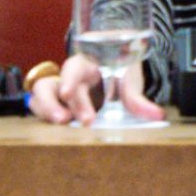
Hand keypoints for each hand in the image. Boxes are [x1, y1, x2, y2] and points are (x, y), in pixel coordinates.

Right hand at [29, 53, 163, 125]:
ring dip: (45, 111)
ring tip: (60, 125)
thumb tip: (156, 114)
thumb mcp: (130, 78)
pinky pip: (41, 111)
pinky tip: (53, 131)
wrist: (118, 64)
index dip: (68, 80)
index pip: (72, 68)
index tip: (67, 93)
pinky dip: (44, 120)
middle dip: (52, 103)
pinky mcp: (57, 107)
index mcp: (86, 64)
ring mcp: (58, 93)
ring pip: (38, 97)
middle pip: (47, 85)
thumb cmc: (121, 68)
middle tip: (65, 120)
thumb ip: (137, 98)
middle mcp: (67, 78)